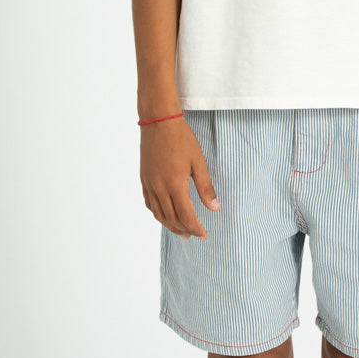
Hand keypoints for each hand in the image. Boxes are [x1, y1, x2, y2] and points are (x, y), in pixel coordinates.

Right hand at [140, 118, 219, 238]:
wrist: (159, 121)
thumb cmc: (181, 139)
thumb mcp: (198, 162)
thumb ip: (206, 187)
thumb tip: (214, 208)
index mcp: (175, 184)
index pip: (186, 216)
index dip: (196, 228)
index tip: (204, 234)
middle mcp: (159, 188)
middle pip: (172, 219)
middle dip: (184, 230)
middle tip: (194, 235)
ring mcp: (149, 184)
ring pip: (158, 214)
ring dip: (170, 225)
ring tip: (181, 231)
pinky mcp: (144, 179)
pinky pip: (149, 203)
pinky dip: (158, 214)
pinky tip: (165, 216)